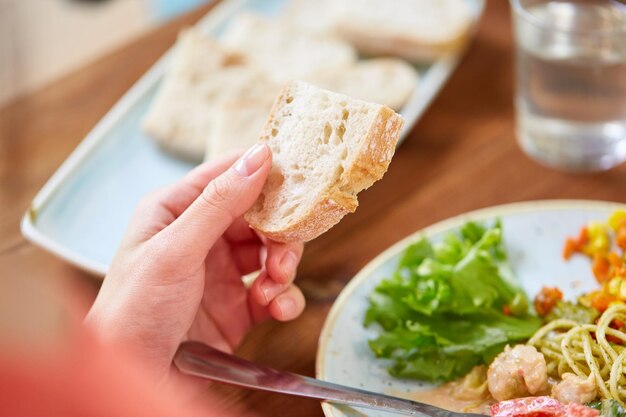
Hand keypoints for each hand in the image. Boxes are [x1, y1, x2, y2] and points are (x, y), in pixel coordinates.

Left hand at [85, 144, 304, 386]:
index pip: (227, 175)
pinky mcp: (238, 304)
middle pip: (258, 216)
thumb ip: (219, 203)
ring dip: (283, 266)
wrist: (135, 375)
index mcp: (176, 209)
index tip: (297, 179)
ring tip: (275, 286)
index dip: (263, 174)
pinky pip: (273, 290)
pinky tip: (278, 308)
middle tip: (284, 253)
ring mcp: (221, 270)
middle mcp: (201, 235)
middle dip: (278, 233)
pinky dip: (283, 296)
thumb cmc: (135, 308)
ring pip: (270, 251)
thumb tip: (259, 155)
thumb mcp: (175, 250)